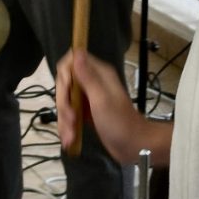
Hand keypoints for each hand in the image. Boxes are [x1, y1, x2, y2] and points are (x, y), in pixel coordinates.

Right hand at [56, 48, 151, 164]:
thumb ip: (88, 77)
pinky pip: (70, 113)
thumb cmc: (120, 124)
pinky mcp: (86, 112)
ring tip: (70, 136)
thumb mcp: (102, 100)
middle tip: (71, 120)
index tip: (66, 93)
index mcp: (99, 74)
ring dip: (64, 119)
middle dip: (64, 104)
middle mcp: (93, 81)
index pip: (71, 62)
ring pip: (66, 101)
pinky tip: (70, 139)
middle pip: (65, 84)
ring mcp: (89, 97)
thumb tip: (77, 51)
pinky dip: (68, 126)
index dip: (64, 76)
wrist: (135, 147)